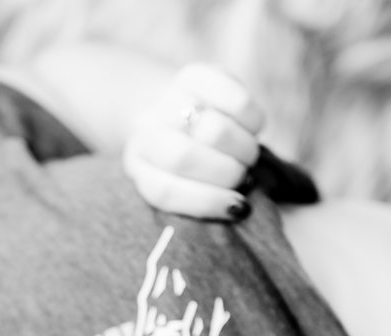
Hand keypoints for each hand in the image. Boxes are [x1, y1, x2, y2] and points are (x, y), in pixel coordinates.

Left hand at [123, 63, 265, 220]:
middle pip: (185, 158)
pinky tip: (252, 126)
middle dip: (228, 173)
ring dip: (243, 148)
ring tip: (247, 152)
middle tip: (242, 174)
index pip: (165, 191)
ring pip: (214, 130)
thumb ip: (201, 197)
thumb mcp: (181, 184)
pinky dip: (252, 117)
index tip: (238, 207)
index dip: (207, 202)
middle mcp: (146, 130)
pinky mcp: (195, 73)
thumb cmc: (184, 156)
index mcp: (139, 166)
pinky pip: (234, 98)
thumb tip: (240, 206)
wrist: (164, 103)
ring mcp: (168, 100)